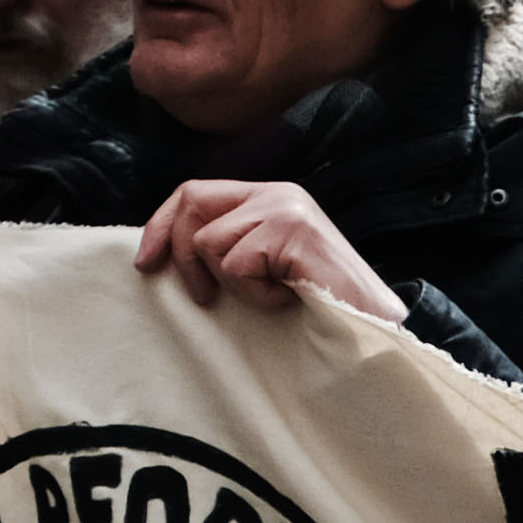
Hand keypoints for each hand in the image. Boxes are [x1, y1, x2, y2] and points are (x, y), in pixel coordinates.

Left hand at [137, 180, 404, 327]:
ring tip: (277, 297)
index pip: (197, 192)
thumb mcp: (269, 267)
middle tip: (202, 299)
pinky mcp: (290, 231)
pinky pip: (236, 266)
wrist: (375, 330)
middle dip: (182, 254)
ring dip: (237, 286)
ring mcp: (286, 208)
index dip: (162, 225)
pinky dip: (256, 295)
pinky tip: (289, 298)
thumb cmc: (323, 309)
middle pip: (192, 203)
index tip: (147, 263)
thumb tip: (168, 249)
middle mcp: (279, 192)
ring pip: (210, 243)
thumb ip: (234, 244)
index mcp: (274, 196)